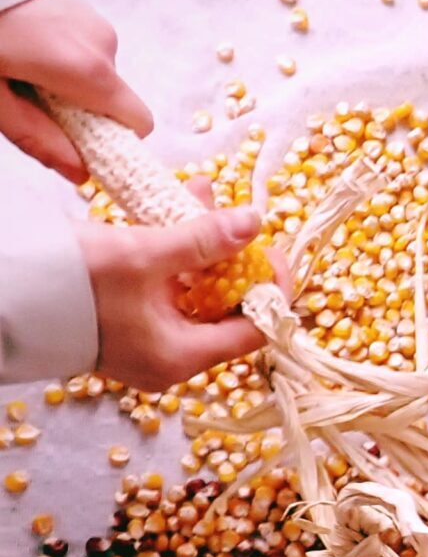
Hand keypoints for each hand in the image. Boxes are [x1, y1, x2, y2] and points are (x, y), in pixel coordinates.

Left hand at [0, 0, 152, 183]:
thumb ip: (36, 135)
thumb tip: (80, 174)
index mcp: (88, 72)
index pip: (139, 124)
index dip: (114, 140)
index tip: (77, 142)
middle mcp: (104, 47)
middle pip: (111, 101)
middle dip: (77, 110)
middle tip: (26, 96)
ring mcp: (97, 24)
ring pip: (96, 76)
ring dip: (65, 82)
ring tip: (19, 64)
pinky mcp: (85, 10)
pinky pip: (86, 52)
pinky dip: (62, 59)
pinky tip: (26, 43)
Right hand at [77, 202, 271, 388]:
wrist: (1, 299)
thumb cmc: (69, 284)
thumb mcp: (143, 255)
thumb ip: (203, 240)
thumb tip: (254, 223)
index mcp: (182, 357)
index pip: (254, 331)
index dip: (270, 290)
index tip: (271, 251)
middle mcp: (170, 359)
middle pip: (225, 309)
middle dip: (232, 257)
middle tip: (234, 217)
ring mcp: (147, 344)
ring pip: (193, 293)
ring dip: (201, 249)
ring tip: (199, 197)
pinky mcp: (126, 325)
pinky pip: (165, 292)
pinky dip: (174, 257)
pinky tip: (171, 215)